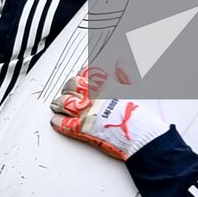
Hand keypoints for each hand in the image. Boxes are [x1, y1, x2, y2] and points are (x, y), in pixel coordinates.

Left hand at [49, 68, 168, 161]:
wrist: (141, 135)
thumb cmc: (140, 113)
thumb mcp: (138, 87)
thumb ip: (127, 73)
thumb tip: (121, 62)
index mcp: (104, 84)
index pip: (86, 72)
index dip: (82, 73)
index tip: (81, 74)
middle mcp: (92, 96)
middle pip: (72, 85)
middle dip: (68, 87)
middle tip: (67, 89)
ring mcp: (85, 112)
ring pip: (64, 103)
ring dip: (59, 103)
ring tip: (57, 104)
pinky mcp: (82, 129)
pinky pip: (64, 124)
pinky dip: (58, 121)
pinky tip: (56, 120)